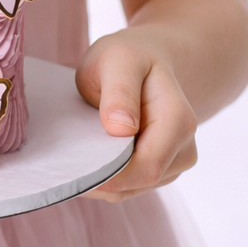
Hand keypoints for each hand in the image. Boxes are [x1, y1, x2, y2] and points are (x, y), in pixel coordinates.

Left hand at [76, 29, 197, 200]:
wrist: (148, 60)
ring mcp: (174, 162)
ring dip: (101, 180)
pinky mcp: (160, 170)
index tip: (74, 168)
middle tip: (63, 164)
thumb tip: (121, 129)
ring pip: (132, 189)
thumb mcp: (119, 60)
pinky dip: (105, 179)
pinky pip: (129, 186)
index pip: (148, 165)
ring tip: (74, 155)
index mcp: (178, 120)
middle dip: (101, 179)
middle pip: (139, 181)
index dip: (111, 175)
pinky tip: (86, 158)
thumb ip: (120, 92)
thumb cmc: (130, 57)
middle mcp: (184, 147)